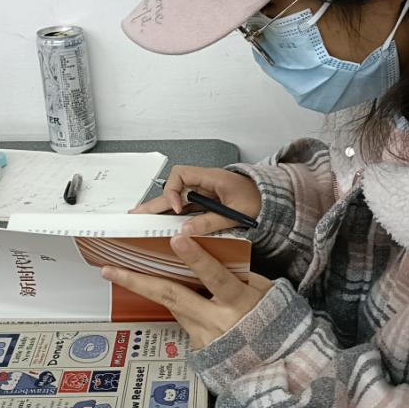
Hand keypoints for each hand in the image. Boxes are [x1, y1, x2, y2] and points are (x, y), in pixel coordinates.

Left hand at [101, 234, 272, 348]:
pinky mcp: (198, 346)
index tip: (178, 240)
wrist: (273, 365)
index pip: (215, 277)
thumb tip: (213, 254)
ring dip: (147, 288)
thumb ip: (239, 274)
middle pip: (173, 296)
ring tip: (119, 272)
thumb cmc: (273, 322)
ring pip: (172, 304)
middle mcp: (217, 321)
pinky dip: (173, 301)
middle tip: (111, 269)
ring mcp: (204, 336)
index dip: (197, 259)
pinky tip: (158, 289)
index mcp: (239, 303)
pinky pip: (181, 316)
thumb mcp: (265, 292)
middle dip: (139, 281)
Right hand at [132, 165, 260, 235]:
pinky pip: (185, 208)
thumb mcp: (237, 213)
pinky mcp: (206, 203)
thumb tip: (186, 232)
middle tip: (135, 215)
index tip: (177, 209)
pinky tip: (161, 224)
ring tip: (141, 220)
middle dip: (155, 203)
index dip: (173, 192)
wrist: (273, 199)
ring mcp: (204, 193)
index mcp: (212, 178)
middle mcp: (204, 183)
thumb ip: (211, 222)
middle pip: (172, 190)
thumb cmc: (259, 199)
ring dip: (160, 210)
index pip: (181, 175)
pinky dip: (173, 216)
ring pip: (176, 200)